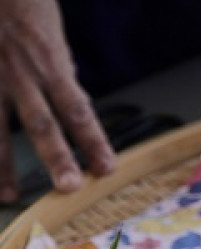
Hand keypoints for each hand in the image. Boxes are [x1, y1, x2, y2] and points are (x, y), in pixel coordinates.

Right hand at [0, 0, 113, 201]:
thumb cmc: (26, 4)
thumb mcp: (52, 37)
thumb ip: (59, 72)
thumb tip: (70, 102)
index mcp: (50, 63)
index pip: (78, 110)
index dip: (93, 140)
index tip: (107, 168)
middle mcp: (20, 73)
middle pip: (41, 124)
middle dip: (56, 158)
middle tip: (69, 188)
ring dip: (2, 166)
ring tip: (9, 196)